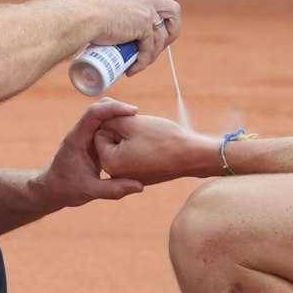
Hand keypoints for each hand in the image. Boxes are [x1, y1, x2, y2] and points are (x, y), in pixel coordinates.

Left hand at [27, 98, 145, 208]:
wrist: (51, 189)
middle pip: (99, 110)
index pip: (94, 113)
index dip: (113, 108)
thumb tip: (139, 186)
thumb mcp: (90, 192)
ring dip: (118, 117)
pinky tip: (130, 132)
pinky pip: (104, 128)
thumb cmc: (66, 189)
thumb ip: (114, 189)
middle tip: (137, 114)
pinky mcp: (91, 142)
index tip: (133, 111)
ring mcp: (85, 136)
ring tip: (137, 121)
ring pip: (102, 117)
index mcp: (77, 139)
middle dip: (118, 108)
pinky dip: (116, 127)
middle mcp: (80, 133)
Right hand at [85, 0, 180, 75]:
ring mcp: (146, 9)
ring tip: (141, 63)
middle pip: (174, 9)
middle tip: (156, 47)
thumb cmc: (85, 16)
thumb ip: (114, 13)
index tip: (154, 12)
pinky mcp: (144, 25)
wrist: (82, 18)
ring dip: (155, 53)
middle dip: (171, 31)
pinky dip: (144, 61)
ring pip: (163, 35)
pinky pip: (150, 47)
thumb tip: (115, 30)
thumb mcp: (105, 8)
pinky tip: (133, 69)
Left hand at [92, 113, 222, 185]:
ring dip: (132, 137)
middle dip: (123, 131)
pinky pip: (132, 155)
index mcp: (110, 162)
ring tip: (150, 139)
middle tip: (143, 133)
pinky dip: (140, 147)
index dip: (117, 124)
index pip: (100, 132)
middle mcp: (115, 174)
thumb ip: (109, 117)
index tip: (135, 128)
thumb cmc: (163, 139)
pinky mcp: (140, 175)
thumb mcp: (131, 122)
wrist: (191, 156)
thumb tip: (100, 115)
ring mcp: (128, 176)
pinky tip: (154, 146)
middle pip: (110, 141)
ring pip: (122, 146)